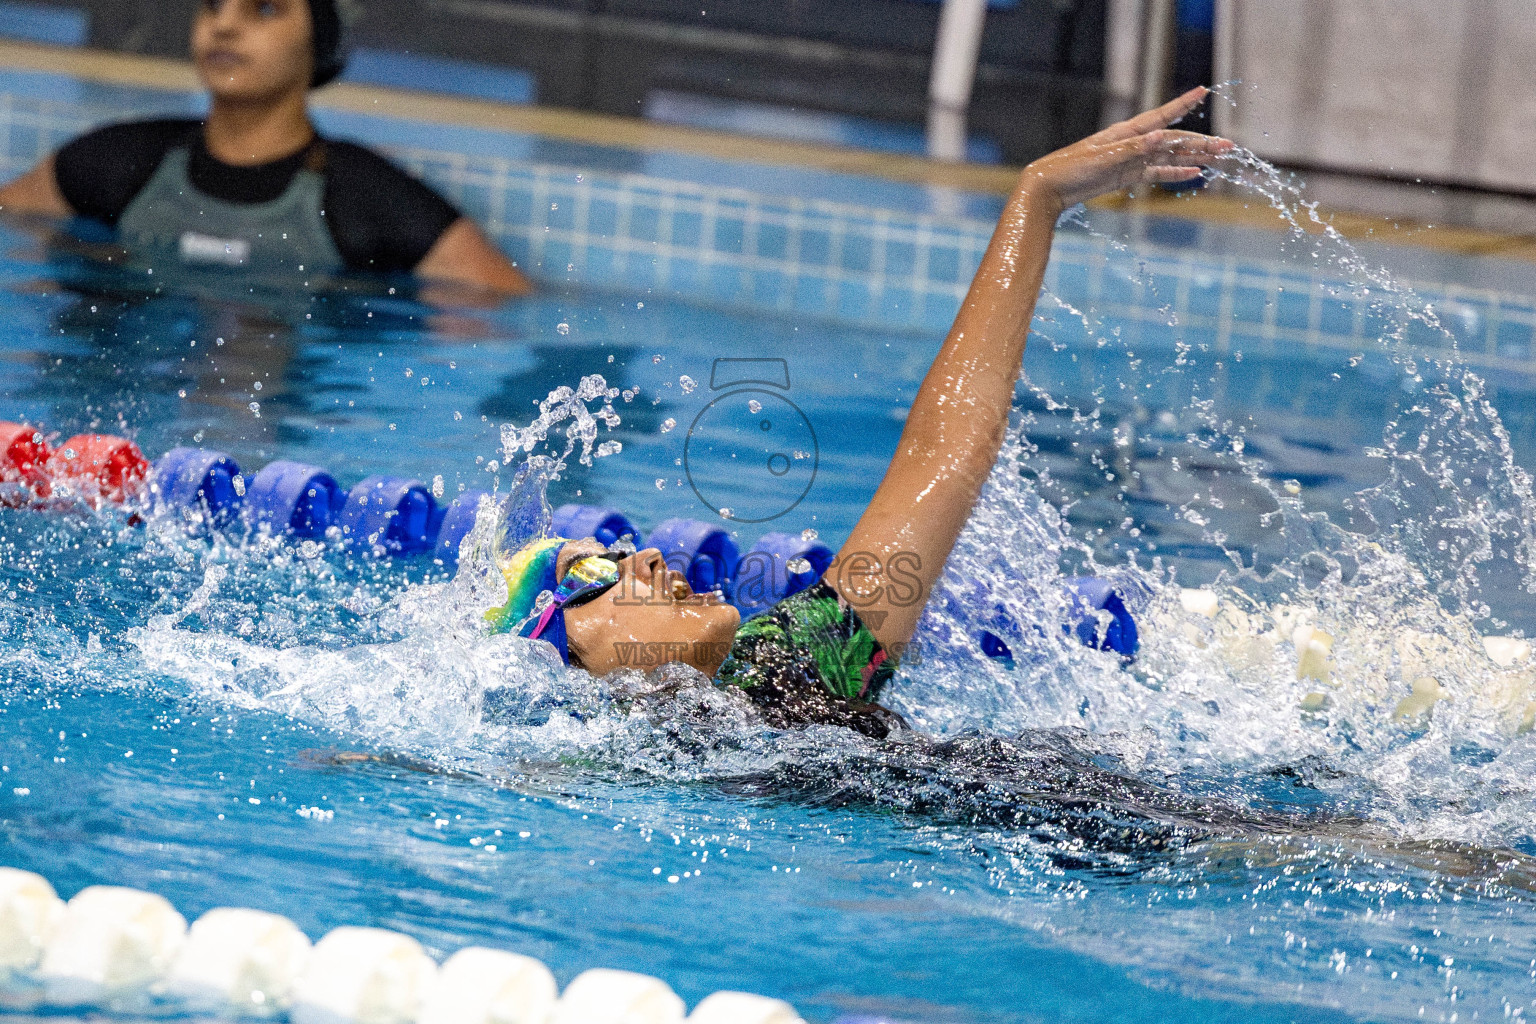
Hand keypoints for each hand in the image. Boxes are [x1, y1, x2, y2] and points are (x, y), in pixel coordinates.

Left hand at [1017, 87, 1233, 213]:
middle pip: (1172, 141)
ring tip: (1217, 158)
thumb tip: (1159, 138)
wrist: (1048, 190)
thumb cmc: (1070, 169)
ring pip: (1168, 157)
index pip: (1160, 116)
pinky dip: (1173, 174)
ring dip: (1192, 157)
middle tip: (1227, 146)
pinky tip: (1192, 174)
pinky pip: (1155, 174)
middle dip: (1200, 142)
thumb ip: (1131, 149)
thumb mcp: (1101, 159)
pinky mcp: (1125, 177)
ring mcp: (1130, 160)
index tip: (1202, 91)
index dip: (1181, 104)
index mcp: (1125, 132)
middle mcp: (1131, 143)